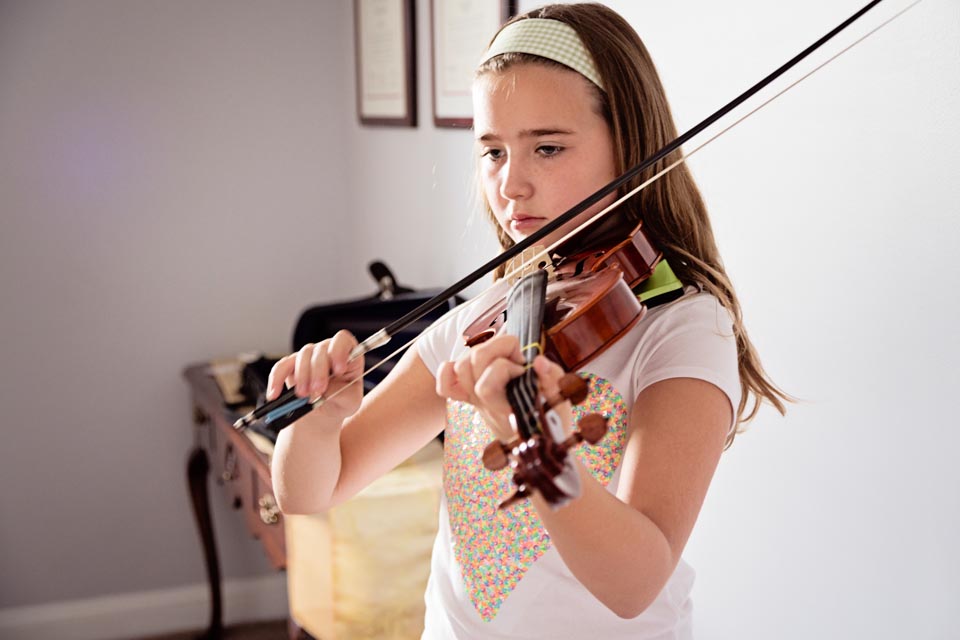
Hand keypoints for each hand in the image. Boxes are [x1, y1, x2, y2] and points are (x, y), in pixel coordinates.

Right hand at [265, 330, 363, 424]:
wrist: (323, 413)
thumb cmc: (341, 402)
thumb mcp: (350, 402)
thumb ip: (343, 394)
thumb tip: (326, 390)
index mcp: (347, 355)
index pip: (342, 340)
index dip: (339, 351)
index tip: (338, 370)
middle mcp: (327, 351)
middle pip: (320, 350)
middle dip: (318, 371)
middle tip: (318, 390)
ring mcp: (308, 356)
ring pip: (302, 356)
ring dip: (302, 377)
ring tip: (303, 396)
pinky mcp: (290, 366)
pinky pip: (281, 367)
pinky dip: (277, 380)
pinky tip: (275, 393)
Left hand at [436, 334, 572, 441]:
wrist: (535, 452)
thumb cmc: (551, 423)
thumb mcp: (561, 401)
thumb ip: (553, 379)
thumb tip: (538, 362)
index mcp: (509, 403)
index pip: (496, 371)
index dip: (511, 364)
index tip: (525, 370)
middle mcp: (486, 403)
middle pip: (472, 362)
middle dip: (493, 350)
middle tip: (513, 360)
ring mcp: (475, 403)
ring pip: (459, 366)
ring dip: (479, 356)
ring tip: (500, 362)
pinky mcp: (470, 401)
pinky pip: (445, 386)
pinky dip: (449, 371)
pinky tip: (471, 369)